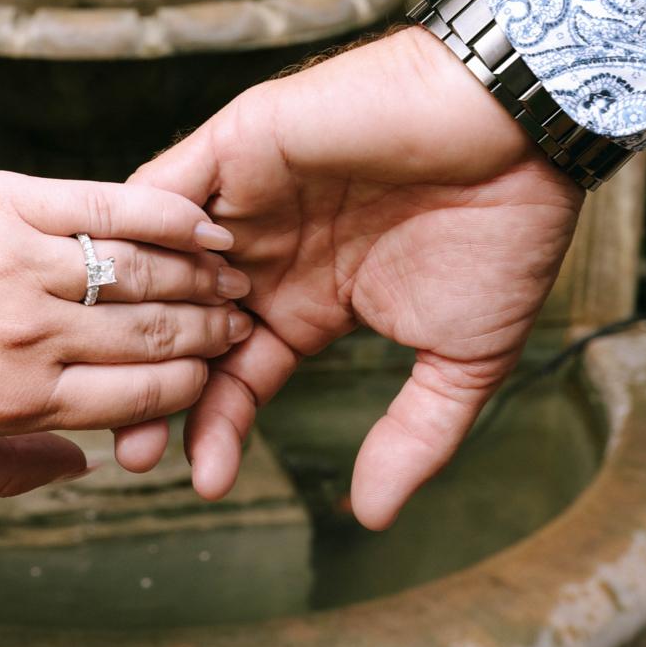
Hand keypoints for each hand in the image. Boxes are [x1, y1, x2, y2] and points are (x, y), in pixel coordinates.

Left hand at [0, 167, 250, 495]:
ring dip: (202, 275)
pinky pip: (106, 207)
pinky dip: (164, 216)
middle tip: (241, 323)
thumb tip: (87, 465)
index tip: (217, 377)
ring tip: (232, 274)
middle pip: (156, 335)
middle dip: (213, 333)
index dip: (194, 389)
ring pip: (142, 272)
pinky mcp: (9, 202)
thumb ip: (6, 473)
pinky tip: (199, 220)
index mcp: (12, 401)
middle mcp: (26, 336)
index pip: (141, 400)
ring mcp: (19, 264)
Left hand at [120, 27, 582, 526]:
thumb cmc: (502, 231)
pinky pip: (165, 188)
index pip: (236, 376)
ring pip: (158, 268)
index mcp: (306, 302)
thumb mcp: (462, 356)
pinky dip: (144, 233)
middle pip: (181, 333)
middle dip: (156, 393)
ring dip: (138, 323)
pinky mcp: (238, 143)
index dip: (214, 427)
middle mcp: (264, 254)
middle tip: (136, 453)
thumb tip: (370, 517)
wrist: (518, 130)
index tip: (203, 483)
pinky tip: (142, 293)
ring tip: (127, 385)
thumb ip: (414, 434)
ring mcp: (245, 200)